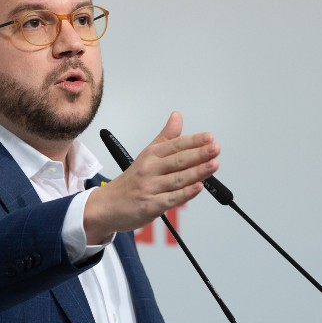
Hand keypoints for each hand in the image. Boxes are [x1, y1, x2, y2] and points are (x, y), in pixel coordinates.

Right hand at [84, 112, 219, 243]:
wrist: (107, 205)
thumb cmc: (131, 182)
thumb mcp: (147, 155)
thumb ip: (166, 138)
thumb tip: (177, 117)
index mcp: (151, 155)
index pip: (175, 145)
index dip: (194, 141)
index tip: (209, 137)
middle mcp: (150, 170)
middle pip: (178, 160)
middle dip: (199, 154)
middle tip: (215, 148)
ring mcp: (150, 188)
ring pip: (177, 179)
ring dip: (197, 172)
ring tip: (213, 165)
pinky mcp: (150, 206)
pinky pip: (170, 199)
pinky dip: (185, 194)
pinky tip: (198, 187)